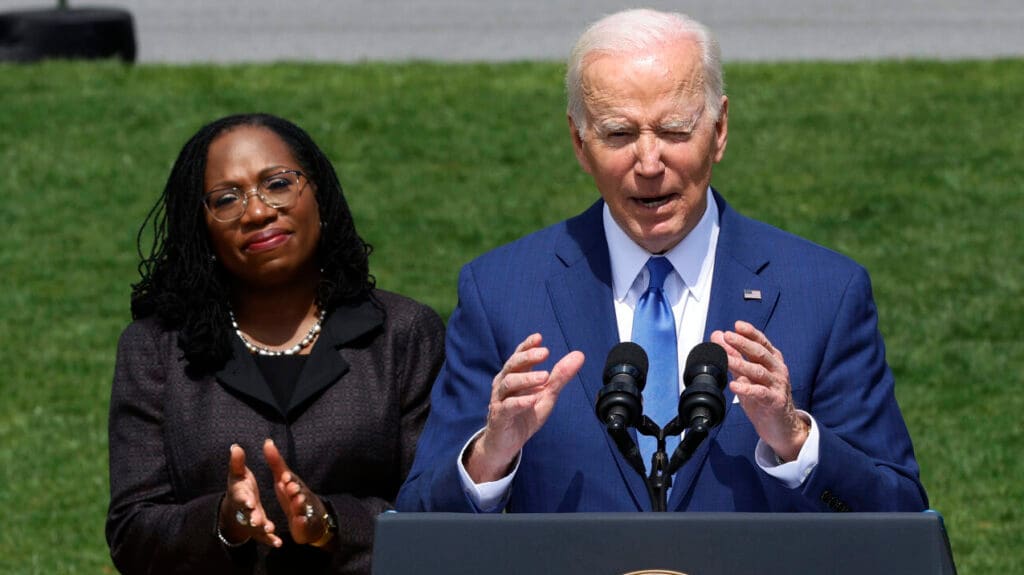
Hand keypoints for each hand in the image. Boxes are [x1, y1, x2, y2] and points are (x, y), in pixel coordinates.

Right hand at [218, 444, 281, 546]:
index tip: (250, 501)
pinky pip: (265, 537)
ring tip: (270, 529)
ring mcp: (252, 522)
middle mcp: (245, 510)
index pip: (242, 497)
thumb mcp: (237, 475)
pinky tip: (278, 543)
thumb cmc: (239, 488)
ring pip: (257, 527)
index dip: (246, 499)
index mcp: (240, 495)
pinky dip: (271, 540)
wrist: (235, 509)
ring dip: (263, 528)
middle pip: (248, 514)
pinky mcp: (259, 531)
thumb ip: (237, 463)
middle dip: (253, 516)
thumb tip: (235, 446)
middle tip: (257, 519)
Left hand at [264, 439, 330, 545]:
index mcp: (294, 486)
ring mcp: (303, 511)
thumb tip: (267, 441)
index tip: (284, 477)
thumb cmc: (293, 494)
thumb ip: (275, 462)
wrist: (311, 517)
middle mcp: (300, 497)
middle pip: (299, 493)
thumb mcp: (283, 479)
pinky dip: (301, 524)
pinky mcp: (304, 525)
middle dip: (295, 491)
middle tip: (291, 489)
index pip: (292, 481)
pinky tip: (298, 523)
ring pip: (302, 508)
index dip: (289, 480)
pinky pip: (303, 525)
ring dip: (299, 506)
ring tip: (297, 504)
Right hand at [466, 333, 584, 482]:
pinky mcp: (499, 417)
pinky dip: (520, 402)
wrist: (506, 443)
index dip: (527, 346)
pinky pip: (507, 407)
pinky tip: (532, 399)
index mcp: (515, 376)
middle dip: (528, 357)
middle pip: (512, 365)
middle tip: (545, 353)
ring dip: (526, 378)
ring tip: (544, 376)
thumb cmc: (524, 415)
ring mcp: (499, 400)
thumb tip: (579, 355)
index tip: (539, 338)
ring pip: (508, 383)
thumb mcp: (547, 395)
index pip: (519, 356)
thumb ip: (560, 376)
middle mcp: (504, 384)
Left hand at [710, 321, 807, 461]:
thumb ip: (735, 356)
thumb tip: (719, 337)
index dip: (750, 333)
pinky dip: (747, 388)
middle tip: (728, 336)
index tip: (737, 325)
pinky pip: (761, 393)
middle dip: (743, 343)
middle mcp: (777, 370)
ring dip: (741, 364)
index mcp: (772, 361)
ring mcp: (778, 386)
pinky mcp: (775, 401)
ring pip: (759, 371)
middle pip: (760, 354)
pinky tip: (734, 386)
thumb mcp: (747, 375)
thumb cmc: (764, 399)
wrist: (781, 427)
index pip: (762, 343)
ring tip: (726, 359)